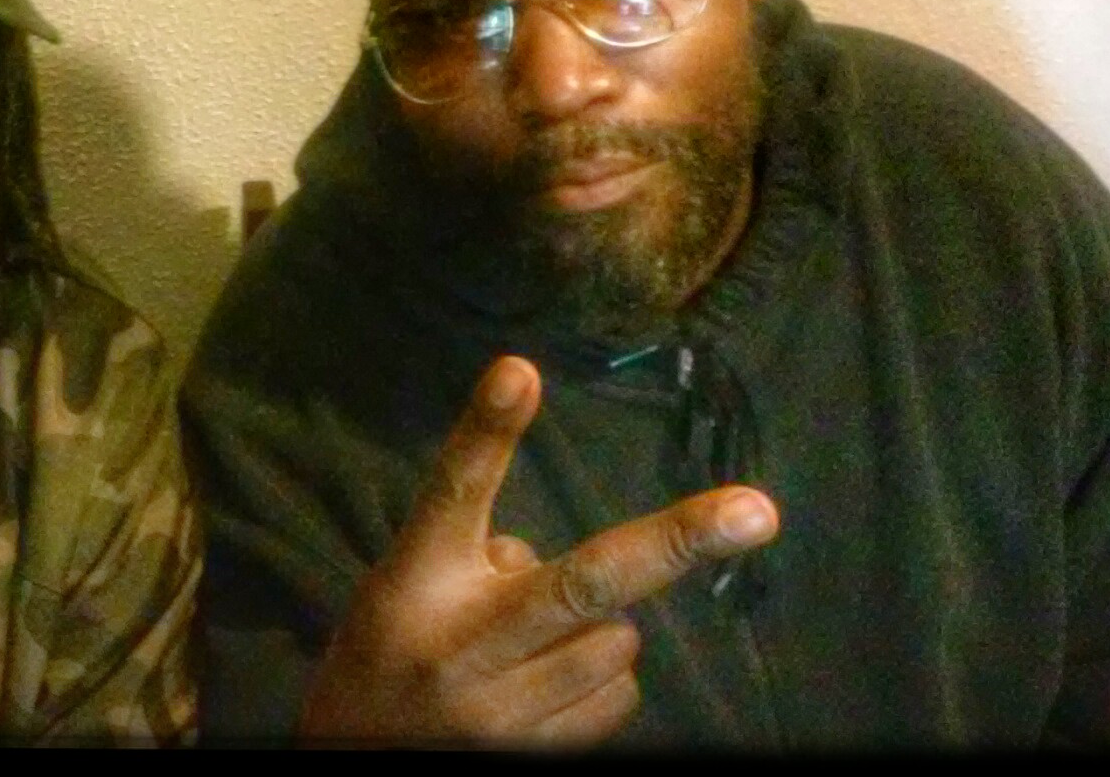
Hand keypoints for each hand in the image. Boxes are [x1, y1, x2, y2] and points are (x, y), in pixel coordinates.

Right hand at [297, 355, 777, 746]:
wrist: (353, 757)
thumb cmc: (390, 646)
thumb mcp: (408, 581)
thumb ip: (480, 557)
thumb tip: (571, 570)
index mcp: (417, 577)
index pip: (454, 491)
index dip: (488, 432)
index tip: (521, 370)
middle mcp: (461, 642)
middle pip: (585, 582)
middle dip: (677, 543)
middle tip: (757, 514)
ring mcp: (501, 710)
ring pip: (617, 641)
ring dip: (599, 628)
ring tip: (533, 641)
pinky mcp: (534, 757)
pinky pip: (617, 697)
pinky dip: (600, 679)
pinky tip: (543, 684)